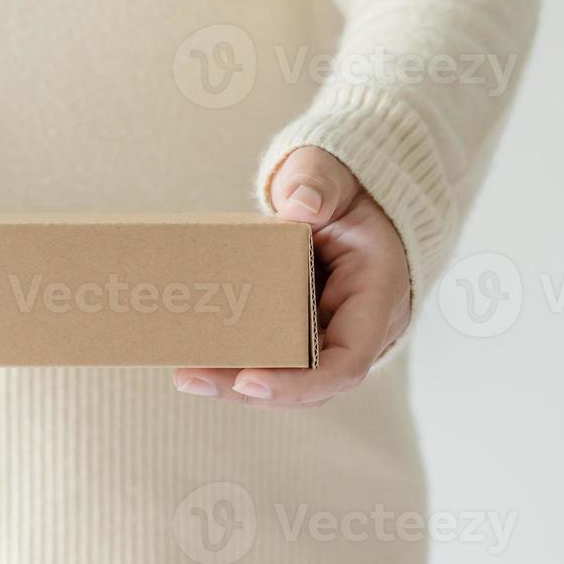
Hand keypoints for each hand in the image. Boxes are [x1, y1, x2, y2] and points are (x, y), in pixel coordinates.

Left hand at [174, 146, 409, 407]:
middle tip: (190, 377)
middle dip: (250, 387)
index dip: (300, 381)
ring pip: (290, 378)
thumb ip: (320, 183)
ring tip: (187, 374)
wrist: (351, 201)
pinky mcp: (306, 333)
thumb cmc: (344, 192)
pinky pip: (277, 358)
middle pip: (309, 382)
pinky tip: (198, 358)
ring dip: (236, 382)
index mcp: (376, 296)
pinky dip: (240, 362)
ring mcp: (332, 335)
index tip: (248, 381)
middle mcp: (358, 328)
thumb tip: (300, 205)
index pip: (348, 361)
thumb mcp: (334, 176)